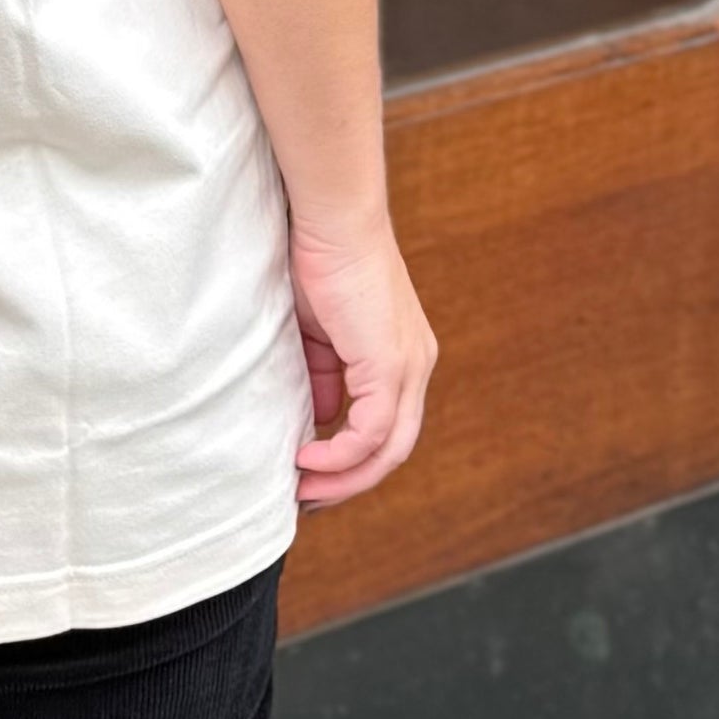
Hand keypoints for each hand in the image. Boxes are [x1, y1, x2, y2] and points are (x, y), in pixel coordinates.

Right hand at [290, 213, 435, 506]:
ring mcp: (408, 367)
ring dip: (344, 477)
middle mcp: (415, 366)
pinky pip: (372, 431)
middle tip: (308, 498)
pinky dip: (339, 453)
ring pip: (388, 449)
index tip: (308, 473)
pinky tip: (306, 457)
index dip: (348, 458)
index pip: (384, 426)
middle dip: (348, 481)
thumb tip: (316, 419)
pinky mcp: (391, 364)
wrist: (332, 219)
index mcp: (401, 356)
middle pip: (392, 449)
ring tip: (303, 489)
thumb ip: (320, 376)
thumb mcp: (315, 333)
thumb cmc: (317, 259)